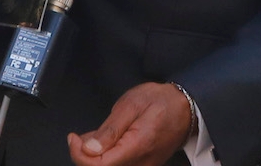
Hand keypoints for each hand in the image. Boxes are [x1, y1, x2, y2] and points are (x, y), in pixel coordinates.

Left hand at [68, 82, 192, 165]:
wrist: (187, 107)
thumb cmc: (162, 101)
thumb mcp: (132, 104)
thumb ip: (110, 130)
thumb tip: (89, 149)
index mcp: (137, 146)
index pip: (99, 165)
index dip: (79, 154)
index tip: (73, 138)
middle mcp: (141, 163)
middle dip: (85, 155)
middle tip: (81, 135)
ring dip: (95, 155)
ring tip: (96, 135)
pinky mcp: (143, 165)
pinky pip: (119, 165)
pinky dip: (106, 155)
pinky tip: (105, 141)